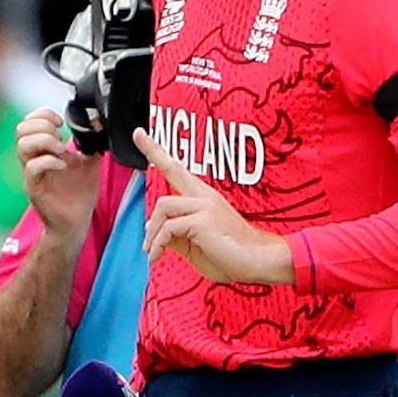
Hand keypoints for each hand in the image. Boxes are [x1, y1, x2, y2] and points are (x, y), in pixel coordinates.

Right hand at [15, 109, 101, 245]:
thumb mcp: (89, 161)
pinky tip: (64, 166)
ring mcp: (31, 174)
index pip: (29, 122)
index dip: (43, 115)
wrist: (76, 220)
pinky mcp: (34, 188)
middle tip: (61, 137)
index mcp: (42, 150)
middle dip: (43, 126)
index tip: (62, 123)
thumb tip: (97, 122)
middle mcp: (32, 159)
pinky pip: (32, 167)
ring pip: (22, 145)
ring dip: (45, 141)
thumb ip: (91, 141)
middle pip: (21, 129)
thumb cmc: (79, 193)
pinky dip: (49, 161)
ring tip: (62, 151)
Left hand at [134, 129, 291, 284]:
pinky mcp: (204, 219)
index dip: (155, 150)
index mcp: (204, 199)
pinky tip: (158, 256)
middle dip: (150, 211)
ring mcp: (206, 205)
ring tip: (153, 253)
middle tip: (146, 244)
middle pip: (166, 189)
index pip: (176, 169)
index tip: (138, 134)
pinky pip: (168, 228)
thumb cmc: (232, 256)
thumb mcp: (195, 245)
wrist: (259, 262)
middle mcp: (205, 196)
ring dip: (152, 234)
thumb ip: (176, 236)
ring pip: (163, 207)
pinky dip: (158, 244)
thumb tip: (154, 232)